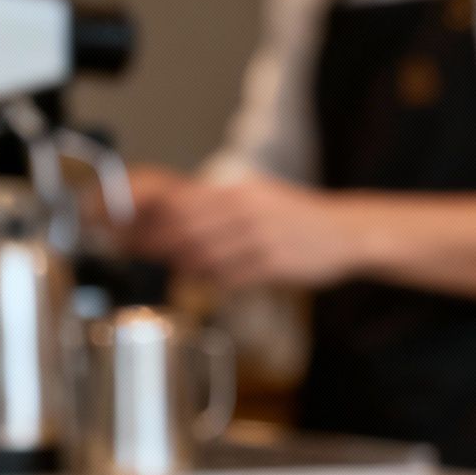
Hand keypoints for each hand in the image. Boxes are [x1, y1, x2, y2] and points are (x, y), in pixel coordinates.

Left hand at [135, 177, 369, 290]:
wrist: (349, 232)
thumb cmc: (301, 219)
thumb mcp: (261, 197)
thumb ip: (221, 206)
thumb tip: (176, 217)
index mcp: (240, 192)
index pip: (178, 199)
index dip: (146, 214)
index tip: (125, 225)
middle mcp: (246, 211)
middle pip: (183, 228)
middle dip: (153, 243)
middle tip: (135, 251)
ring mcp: (260, 238)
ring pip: (202, 255)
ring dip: (183, 265)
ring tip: (176, 268)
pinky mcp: (274, 264)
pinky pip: (229, 277)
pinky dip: (212, 281)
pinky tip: (210, 281)